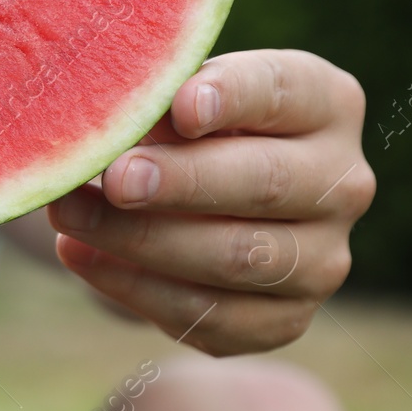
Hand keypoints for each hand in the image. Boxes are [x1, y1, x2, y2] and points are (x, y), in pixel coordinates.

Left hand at [48, 49, 374, 355]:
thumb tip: (108, 112)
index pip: (285, 91)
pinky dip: (134, 287)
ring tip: (69, 215)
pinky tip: (80, 255)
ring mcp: (322, 259)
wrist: (182, 202)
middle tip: (116, 179)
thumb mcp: (172, 95)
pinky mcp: (284, 319)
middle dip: (182, 182)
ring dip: (141, 239)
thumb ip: (157, 96)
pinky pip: (208, 315)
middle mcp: (342, 182)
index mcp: (326, 103)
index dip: (234, 96)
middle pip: (265, 182)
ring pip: (236, 257)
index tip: (181, 106)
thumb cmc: (175, 127)